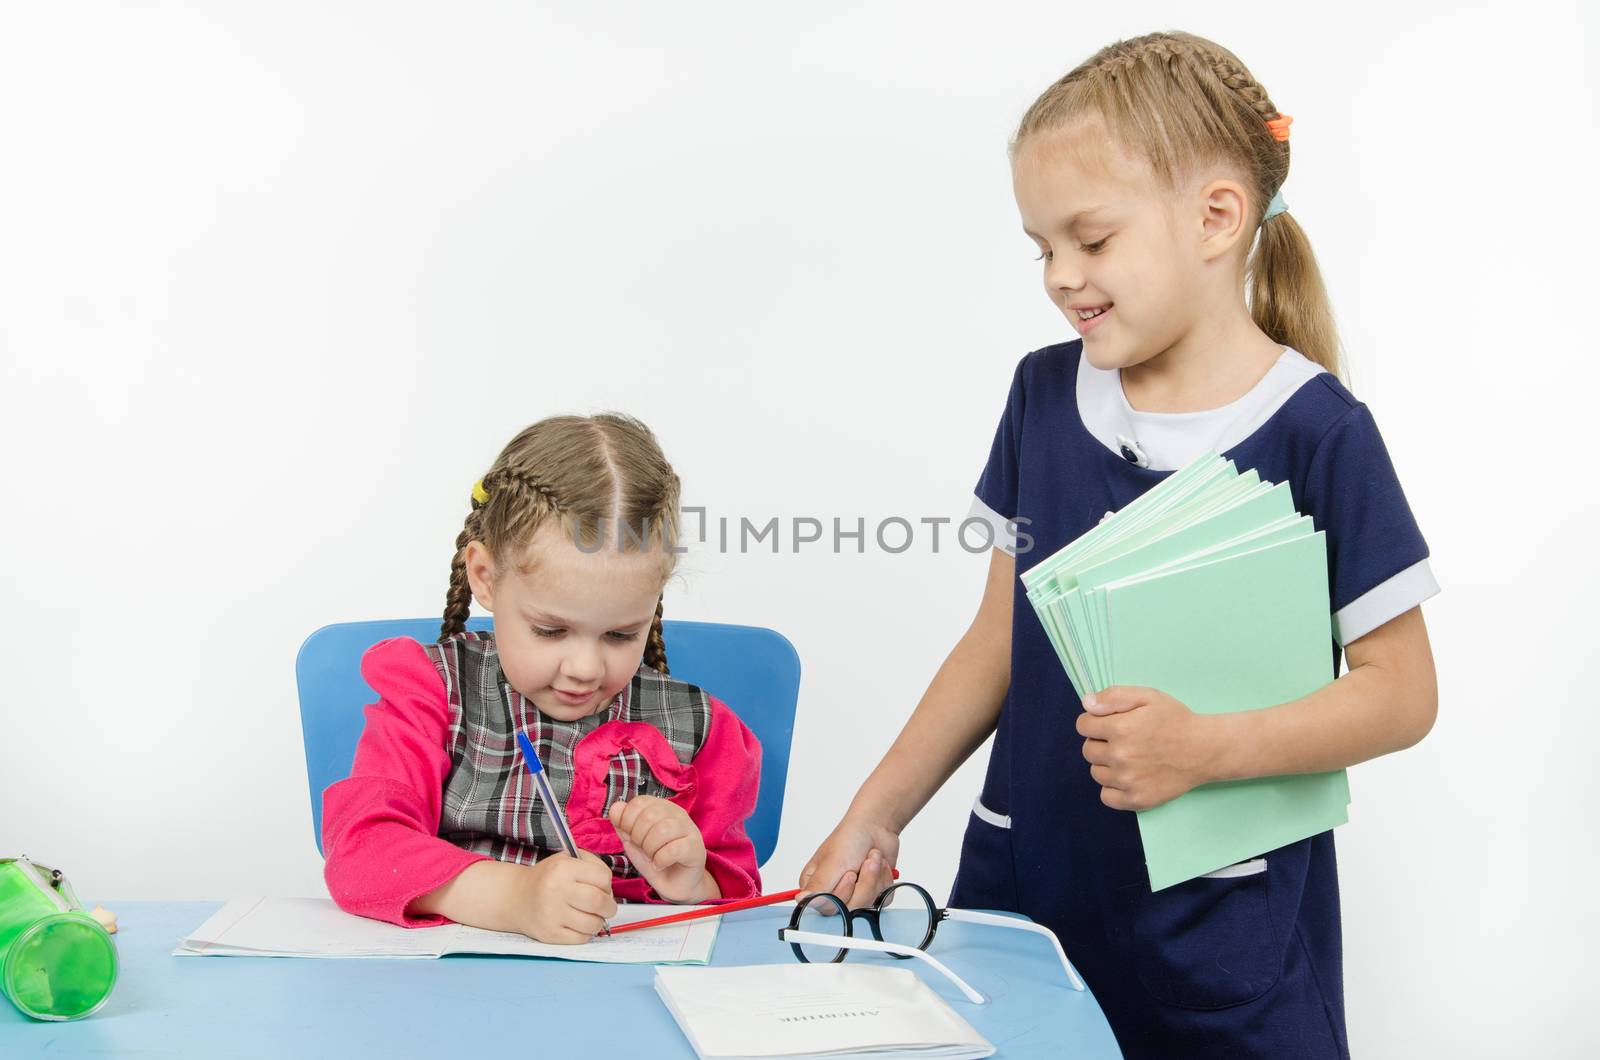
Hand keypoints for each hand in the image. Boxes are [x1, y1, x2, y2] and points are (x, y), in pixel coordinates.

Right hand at [518, 850, 617, 944]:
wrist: (515, 897)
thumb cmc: (548, 877)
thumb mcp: (567, 859)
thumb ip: (592, 865)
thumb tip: (610, 889)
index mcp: (563, 868)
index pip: (603, 878)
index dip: (607, 885)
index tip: (602, 888)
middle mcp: (556, 890)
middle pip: (599, 902)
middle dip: (609, 907)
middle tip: (606, 907)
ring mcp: (552, 914)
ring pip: (593, 924)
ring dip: (598, 922)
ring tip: (590, 916)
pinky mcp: (549, 934)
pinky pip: (581, 939)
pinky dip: (585, 933)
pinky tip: (577, 924)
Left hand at [608, 796, 714, 902]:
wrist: (676, 883)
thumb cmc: (656, 860)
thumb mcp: (634, 842)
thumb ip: (623, 824)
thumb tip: (615, 807)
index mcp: (662, 808)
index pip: (640, 802)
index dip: (627, 820)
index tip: (630, 836)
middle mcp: (677, 814)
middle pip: (649, 815)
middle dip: (638, 836)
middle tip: (643, 849)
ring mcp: (689, 830)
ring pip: (662, 830)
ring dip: (650, 849)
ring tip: (652, 858)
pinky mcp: (695, 848)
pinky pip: (674, 849)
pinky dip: (660, 860)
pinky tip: (659, 865)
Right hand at [797, 815, 899, 908]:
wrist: (876, 826)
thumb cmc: (850, 838)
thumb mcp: (832, 863)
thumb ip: (819, 887)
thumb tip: (802, 901)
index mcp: (816, 886)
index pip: (827, 908)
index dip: (843, 894)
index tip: (850, 874)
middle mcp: (833, 892)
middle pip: (851, 908)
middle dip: (864, 883)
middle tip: (864, 862)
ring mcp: (854, 894)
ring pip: (868, 904)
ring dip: (875, 878)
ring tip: (872, 859)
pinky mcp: (872, 893)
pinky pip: (882, 899)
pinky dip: (884, 880)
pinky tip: (879, 865)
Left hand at [1076, 686, 1220, 810]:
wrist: (1205, 750)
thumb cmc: (1176, 720)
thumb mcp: (1147, 696)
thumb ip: (1113, 696)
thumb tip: (1086, 703)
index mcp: (1120, 729)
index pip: (1083, 726)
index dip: (1094, 722)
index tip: (1109, 723)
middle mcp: (1120, 757)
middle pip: (1088, 750)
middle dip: (1100, 742)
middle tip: (1123, 740)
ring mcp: (1128, 781)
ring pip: (1096, 773)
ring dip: (1106, 765)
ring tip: (1129, 758)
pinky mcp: (1136, 800)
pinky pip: (1106, 796)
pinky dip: (1113, 788)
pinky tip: (1128, 776)